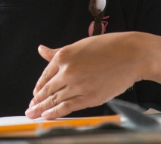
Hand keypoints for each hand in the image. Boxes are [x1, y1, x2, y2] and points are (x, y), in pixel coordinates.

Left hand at [25, 32, 146, 119]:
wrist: (131, 55)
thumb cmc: (106, 47)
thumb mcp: (78, 45)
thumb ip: (57, 52)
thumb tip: (40, 49)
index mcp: (63, 56)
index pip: (45, 75)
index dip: (39, 87)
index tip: (34, 94)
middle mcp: (67, 71)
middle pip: (48, 89)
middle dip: (37, 101)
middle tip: (29, 109)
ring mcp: (78, 85)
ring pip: (56, 99)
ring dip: (42, 109)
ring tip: (33, 115)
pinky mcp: (90, 97)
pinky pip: (68, 106)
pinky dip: (56, 112)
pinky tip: (47, 116)